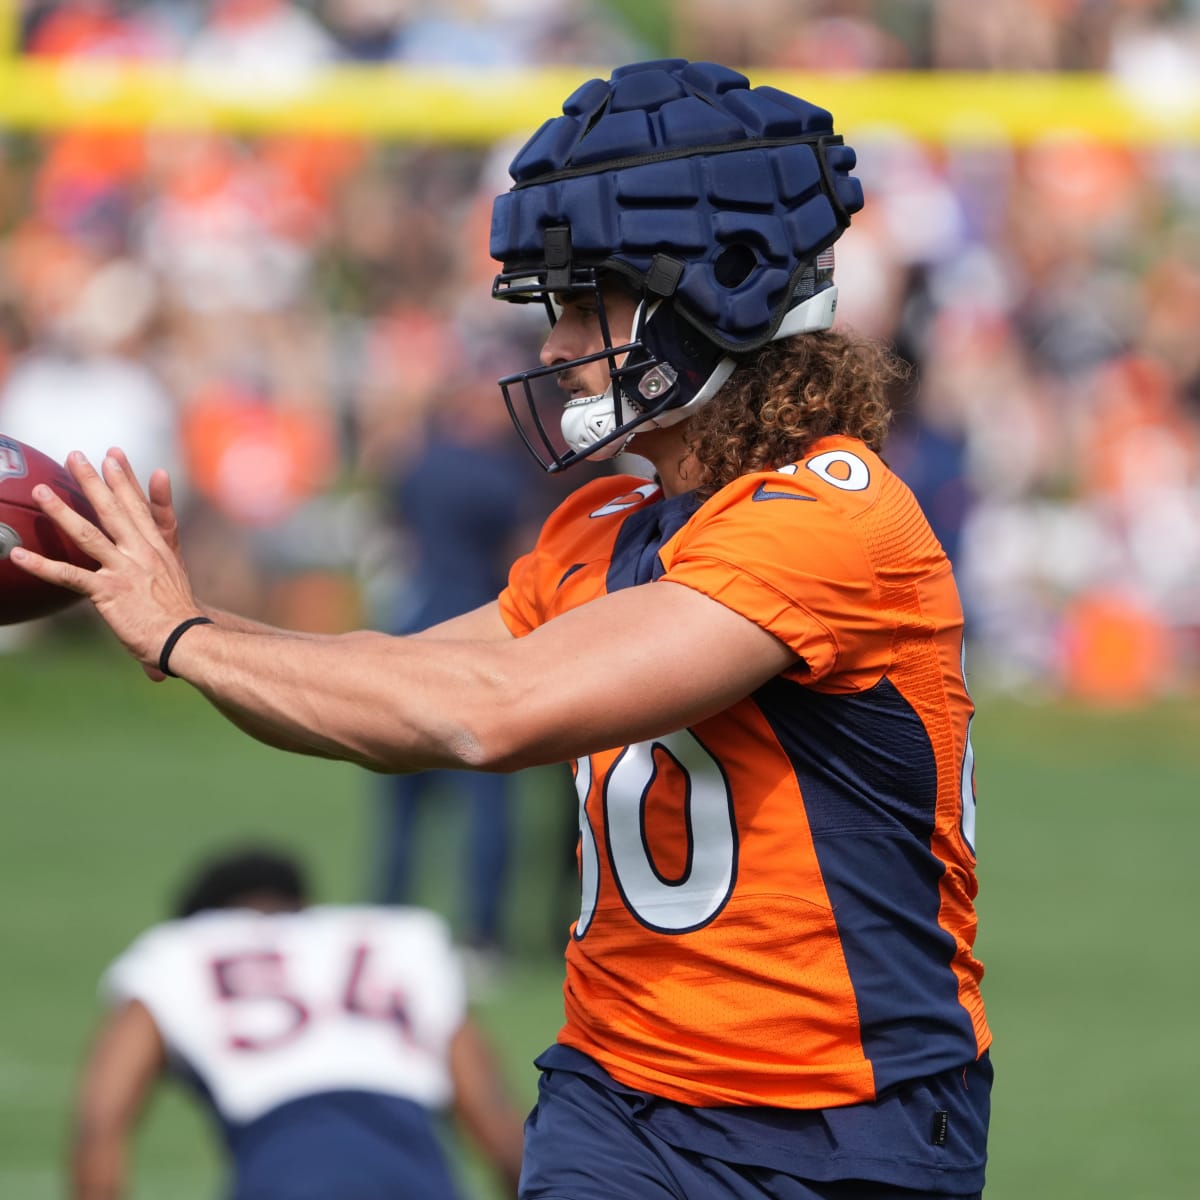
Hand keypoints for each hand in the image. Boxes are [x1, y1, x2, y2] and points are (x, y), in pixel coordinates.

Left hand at [9, 449, 203, 672]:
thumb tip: (158, 524)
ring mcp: (124, 570)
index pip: (138, 506)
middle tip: (75, 456)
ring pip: (88, 534)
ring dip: (62, 511)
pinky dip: (41, 565)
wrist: (186, 638)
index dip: (124, 480)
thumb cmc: (179, 613)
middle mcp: (141, 552)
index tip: (112, 457)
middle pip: (113, 510)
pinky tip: (19, 555)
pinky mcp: (108, 592)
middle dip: (93, 481)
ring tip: (41, 491)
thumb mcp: (175, 571)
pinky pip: (68, 575)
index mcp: (157, 547)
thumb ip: (163, 541)